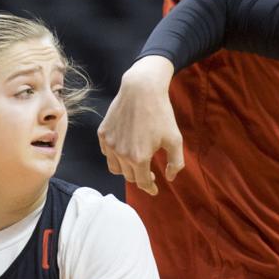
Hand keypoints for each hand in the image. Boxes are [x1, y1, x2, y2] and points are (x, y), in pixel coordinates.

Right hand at [97, 56, 182, 194]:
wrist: (141, 89)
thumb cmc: (161, 113)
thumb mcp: (175, 139)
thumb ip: (175, 163)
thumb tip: (169, 178)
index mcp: (139, 158)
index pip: (143, 182)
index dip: (150, 188)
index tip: (155, 189)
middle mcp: (121, 154)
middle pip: (129, 176)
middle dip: (140, 177)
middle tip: (150, 173)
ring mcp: (110, 144)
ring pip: (115, 168)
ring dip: (126, 170)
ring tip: (135, 163)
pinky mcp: (103, 134)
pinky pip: (107, 153)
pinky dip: (115, 156)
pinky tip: (124, 150)